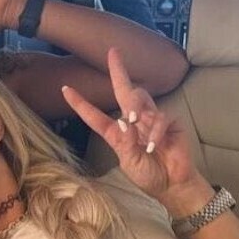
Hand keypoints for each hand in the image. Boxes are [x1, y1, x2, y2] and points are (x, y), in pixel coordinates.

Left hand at [62, 47, 199, 203]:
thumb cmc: (148, 175)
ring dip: (135, 107)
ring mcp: (153, 119)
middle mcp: (134, 121)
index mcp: (118, 133)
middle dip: (118, 71)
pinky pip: (161, 117)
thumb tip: (125, 124)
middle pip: (124, 91)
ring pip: (141, 98)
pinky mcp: (171, 122)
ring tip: (134, 122)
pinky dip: (156, 131)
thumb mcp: (129, 163)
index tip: (65, 89)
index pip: (96, 115)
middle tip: (113, 53)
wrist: (172, 185)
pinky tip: (153, 146)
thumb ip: (125, 144)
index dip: (81, 103)